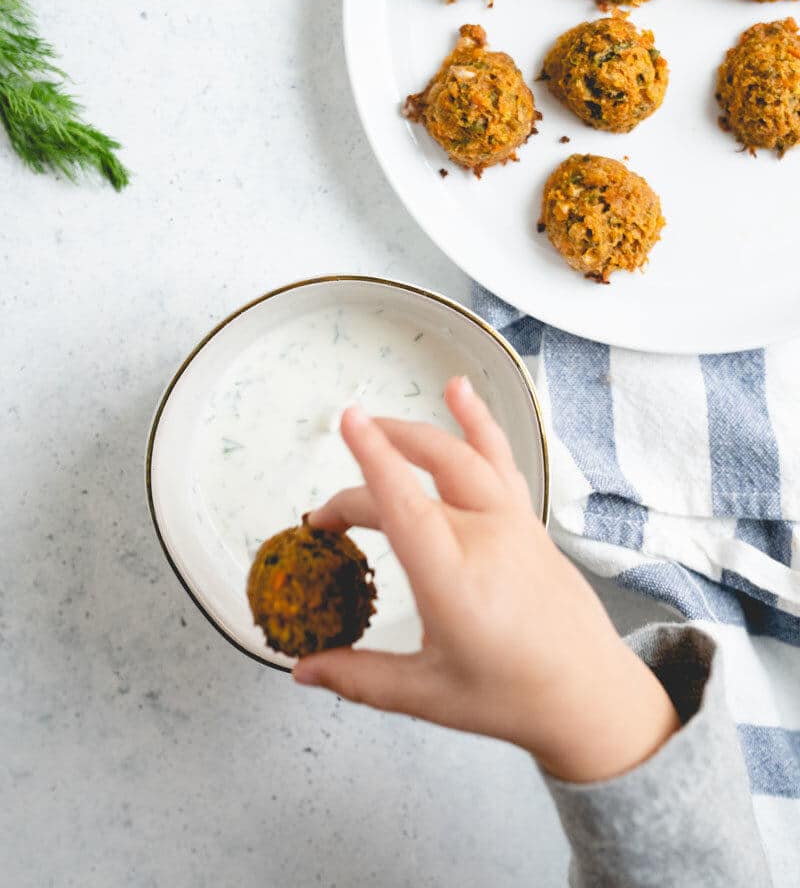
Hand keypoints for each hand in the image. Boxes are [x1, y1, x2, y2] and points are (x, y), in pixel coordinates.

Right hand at [295, 377, 678, 782]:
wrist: (590, 695)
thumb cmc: (514, 697)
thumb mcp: (428, 695)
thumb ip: (360, 678)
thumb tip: (305, 670)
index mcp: (453, 579)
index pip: (403, 503)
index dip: (372, 458)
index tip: (348, 421)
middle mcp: (484, 538)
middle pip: (417, 478)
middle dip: (368, 476)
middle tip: (331, 510)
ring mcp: (512, 523)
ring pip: (461, 454)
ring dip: (415, 433)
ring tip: (378, 421)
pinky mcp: (528, 520)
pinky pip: (500, 458)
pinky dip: (478, 421)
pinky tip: (461, 392)